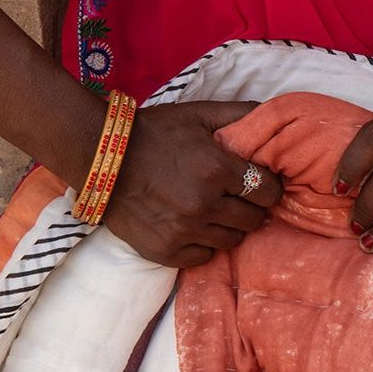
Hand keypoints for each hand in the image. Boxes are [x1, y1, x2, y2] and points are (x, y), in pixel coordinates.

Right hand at [103, 101, 282, 268]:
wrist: (99, 157)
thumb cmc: (153, 133)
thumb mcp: (198, 114)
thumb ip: (240, 114)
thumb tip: (273, 115)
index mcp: (216, 169)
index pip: (268, 191)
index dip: (269, 187)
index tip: (259, 183)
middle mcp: (203, 205)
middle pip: (253, 219)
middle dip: (252, 207)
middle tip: (238, 197)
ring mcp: (184, 231)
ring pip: (231, 240)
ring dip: (229, 226)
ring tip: (215, 211)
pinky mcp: (165, 251)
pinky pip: (204, 257)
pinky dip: (203, 244)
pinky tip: (193, 226)